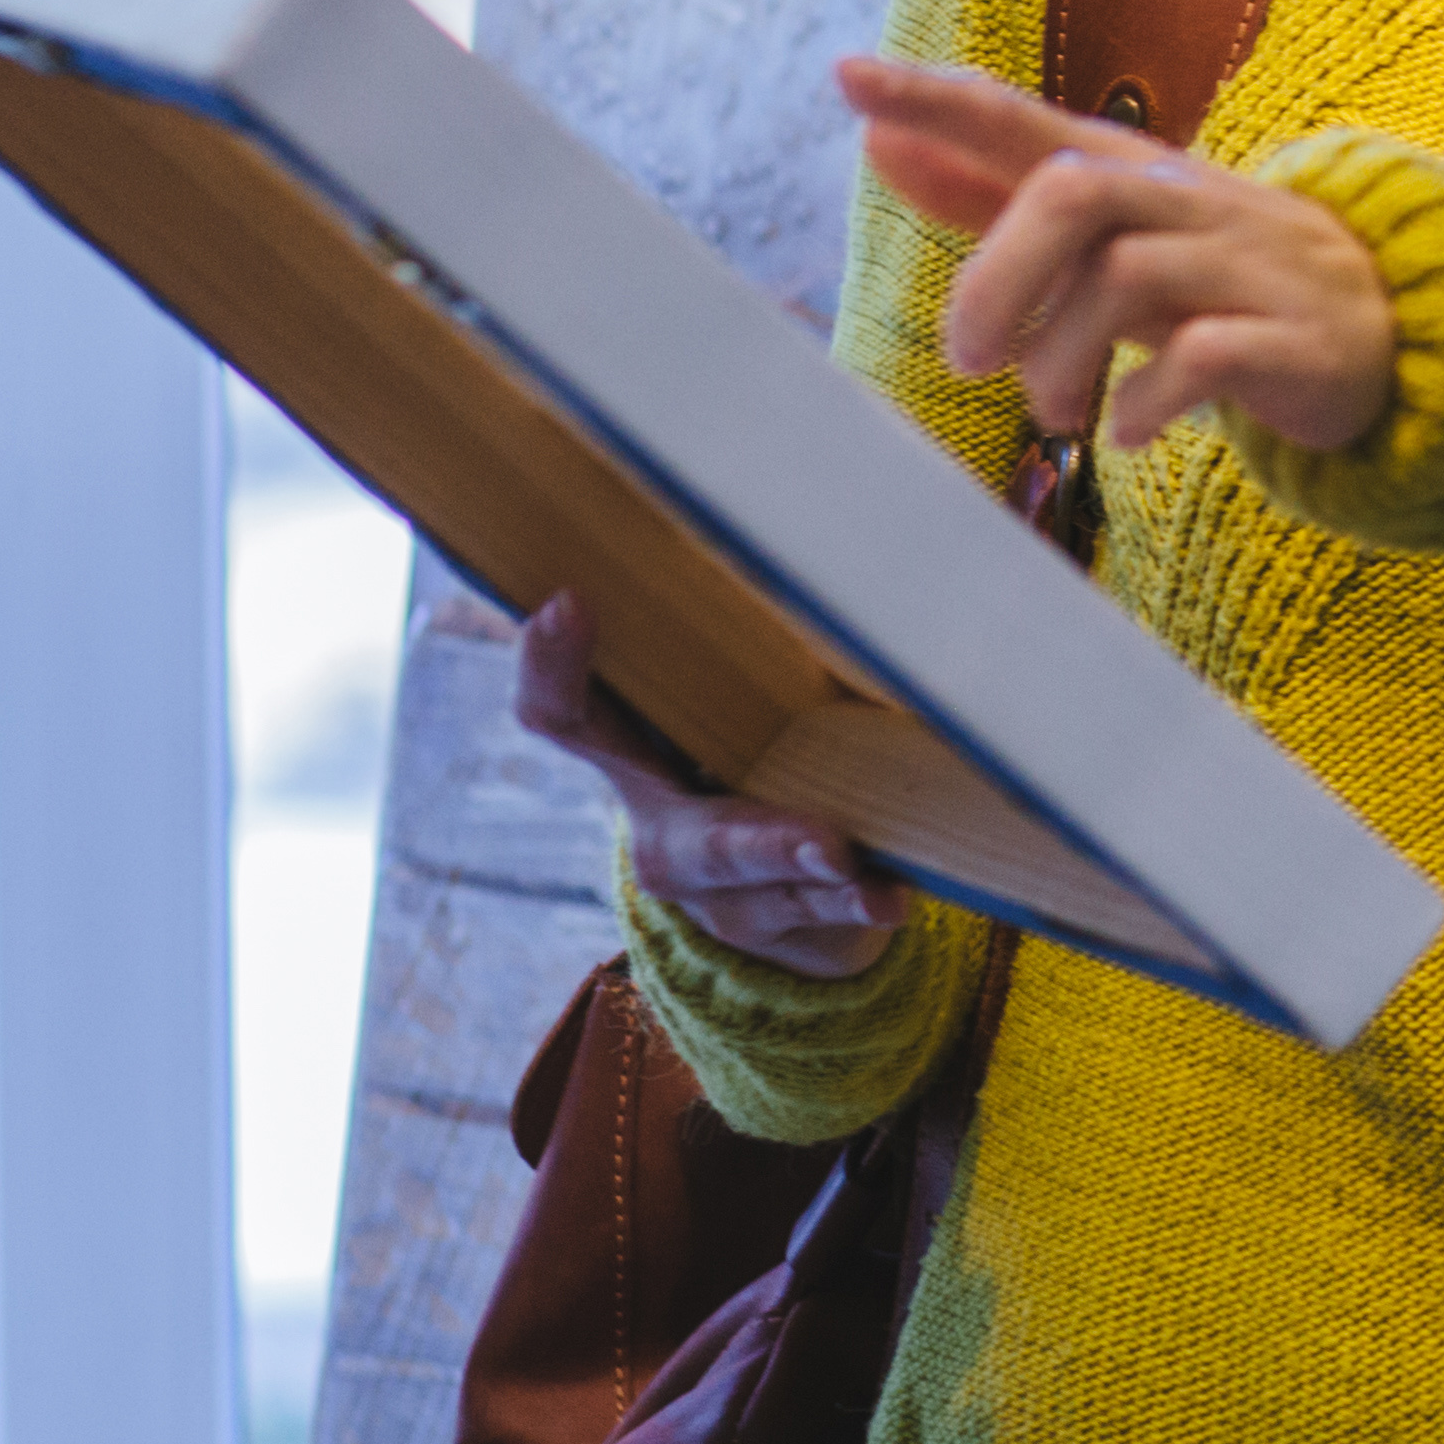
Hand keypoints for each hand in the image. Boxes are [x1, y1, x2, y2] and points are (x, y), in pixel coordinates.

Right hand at [511, 591, 906, 976]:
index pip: (565, 712)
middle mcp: (661, 827)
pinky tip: (891, 896)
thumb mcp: (732, 690)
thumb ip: (746, 635)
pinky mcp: (769, 927)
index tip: (568, 601)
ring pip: (768, 887)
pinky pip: (816, 917)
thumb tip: (828, 517)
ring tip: (858, 860)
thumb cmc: (752, 739)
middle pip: (698, 837)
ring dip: (821, 876)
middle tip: (817, 832)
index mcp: (631, 752)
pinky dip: (858, 903)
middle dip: (756, 837)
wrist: (774, 871)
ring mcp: (714, 893)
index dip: (552, 664)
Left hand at [836, 56, 1398, 461]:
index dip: (935, 97)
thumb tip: (876, 139)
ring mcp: (1244, 265)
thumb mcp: (1105, 228)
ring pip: (1128, 274)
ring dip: (1061, 356)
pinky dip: (1147, 398)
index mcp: (1129, 172)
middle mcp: (1184, 202)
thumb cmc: (1212, 271)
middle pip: (1073, 191)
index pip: (1021, 117)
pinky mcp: (1293, 339)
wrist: (1385, 321)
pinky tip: (1127, 428)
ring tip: (1055, 410)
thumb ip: (991, 190)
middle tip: (968, 357)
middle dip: (998, 276)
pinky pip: (1208, 353)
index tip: (847, 77)